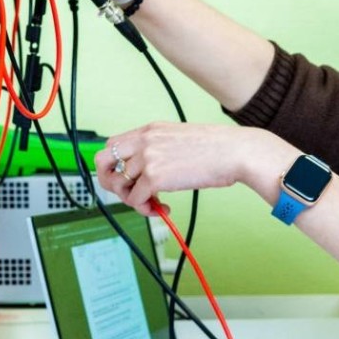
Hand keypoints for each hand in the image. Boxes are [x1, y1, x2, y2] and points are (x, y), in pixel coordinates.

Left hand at [94, 122, 297, 215]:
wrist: (235, 152)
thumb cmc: (218, 148)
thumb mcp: (180, 139)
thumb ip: (160, 150)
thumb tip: (150, 174)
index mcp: (150, 129)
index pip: (113, 145)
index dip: (114, 164)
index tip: (126, 178)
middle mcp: (144, 141)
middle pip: (103, 161)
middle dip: (109, 181)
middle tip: (127, 193)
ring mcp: (147, 158)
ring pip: (120, 185)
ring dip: (133, 200)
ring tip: (152, 204)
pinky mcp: (155, 177)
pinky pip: (136, 199)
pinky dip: (146, 209)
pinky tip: (164, 207)